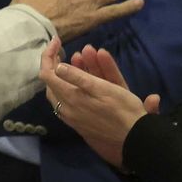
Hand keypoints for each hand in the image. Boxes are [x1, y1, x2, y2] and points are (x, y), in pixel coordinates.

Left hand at [38, 39, 158, 167]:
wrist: (133, 140)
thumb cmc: (121, 110)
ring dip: (65, 73)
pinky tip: (82, 80)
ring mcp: (72, 117)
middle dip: (54, 64)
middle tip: (64, 51)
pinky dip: (71, 86)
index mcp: (69, 98)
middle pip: (51, 83)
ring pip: (59, 92)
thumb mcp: (102, 89)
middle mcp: (66, 109)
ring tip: (77, 59)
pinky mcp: (80, 123)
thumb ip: (77, 77)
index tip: (57, 40)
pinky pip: (68, 101)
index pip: (47, 74)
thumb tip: (57, 66)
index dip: (48, 54)